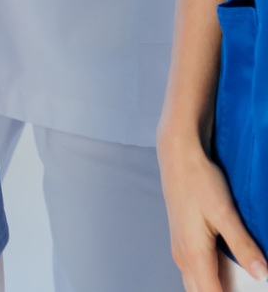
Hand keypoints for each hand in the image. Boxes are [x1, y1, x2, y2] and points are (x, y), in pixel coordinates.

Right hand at [160, 130, 266, 291]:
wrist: (178, 157)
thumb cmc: (199, 182)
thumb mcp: (225, 213)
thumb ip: (243, 245)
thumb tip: (261, 273)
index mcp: (194, 254)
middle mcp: (183, 256)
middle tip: (244, 289)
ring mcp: (180, 249)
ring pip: (195, 285)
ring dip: (213, 290)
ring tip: (237, 287)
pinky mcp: (183, 242)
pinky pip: (194, 273)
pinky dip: (209, 281)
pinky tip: (227, 275)